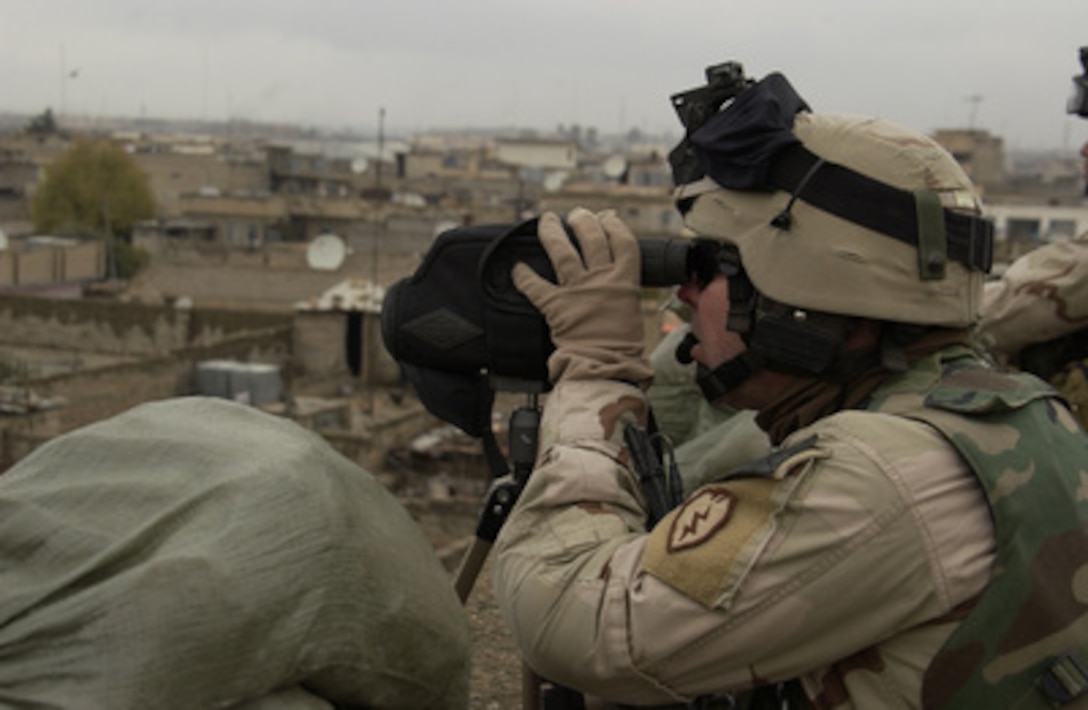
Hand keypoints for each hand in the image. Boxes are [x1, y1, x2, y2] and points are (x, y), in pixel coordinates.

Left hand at [512, 208, 652, 385]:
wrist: (607, 367)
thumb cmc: (624, 348)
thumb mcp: (632, 312)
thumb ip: (623, 293)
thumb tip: (618, 284)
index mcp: (625, 281)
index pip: (622, 242)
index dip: (614, 225)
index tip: (607, 217)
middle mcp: (601, 280)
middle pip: (591, 238)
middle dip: (582, 221)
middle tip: (576, 215)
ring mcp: (577, 291)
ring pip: (562, 252)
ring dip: (552, 232)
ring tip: (547, 221)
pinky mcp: (556, 306)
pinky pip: (535, 286)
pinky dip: (524, 276)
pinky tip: (517, 267)